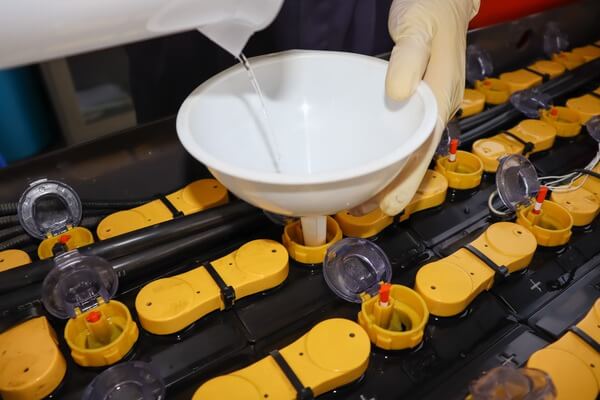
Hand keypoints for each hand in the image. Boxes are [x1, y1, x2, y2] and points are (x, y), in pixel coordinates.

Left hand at [353, 0, 479, 216]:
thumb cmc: (430, 9)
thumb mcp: (418, 28)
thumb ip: (409, 59)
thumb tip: (397, 94)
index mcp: (440, 98)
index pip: (424, 149)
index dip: (407, 180)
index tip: (388, 205)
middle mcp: (437, 110)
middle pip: (416, 158)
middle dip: (394, 188)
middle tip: (363, 211)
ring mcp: (427, 107)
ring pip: (409, 151)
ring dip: (388, 176)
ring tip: (361, 198)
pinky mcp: (415, 102)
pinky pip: (402, 136)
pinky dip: (387, 155)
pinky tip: (372, 163)